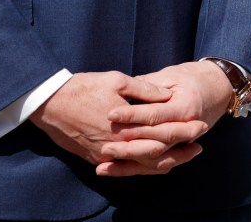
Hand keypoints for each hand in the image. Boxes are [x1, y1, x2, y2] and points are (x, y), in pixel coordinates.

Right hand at [29, 70, 200, 175]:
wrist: (50, 104)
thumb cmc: (85, 87)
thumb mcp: (118, 80)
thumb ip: (144, 90)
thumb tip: (167, 97)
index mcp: (126, 124)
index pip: (162, 132)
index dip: (183, 130)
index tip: (199, 126)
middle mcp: (118, 145)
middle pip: (156, 155)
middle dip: (180, 151)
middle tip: (199, 146)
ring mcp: (106, 155)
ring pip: (141, 167)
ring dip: (164, 163)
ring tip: (183, 158)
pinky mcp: (96, 159)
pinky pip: (125, 169)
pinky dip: (142, 168)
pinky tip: (153, 164)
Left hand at [97, 60, 233, 176]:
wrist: (220, 87)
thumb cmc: (193, 76)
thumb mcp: (172, 75)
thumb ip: (149, 85)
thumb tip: (124, 92)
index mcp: (185, 108)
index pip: (154, 115)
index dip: (132, 115)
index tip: (110, 114)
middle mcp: (187, 128)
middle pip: (155, 144)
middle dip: (128, 148)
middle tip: (105, 147)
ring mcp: (185, 142)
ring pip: (155, 160)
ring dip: (129, 165)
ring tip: (103, 167)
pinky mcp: (179, 148)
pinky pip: (158, 165)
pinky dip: (138, 169)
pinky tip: (115, 170)